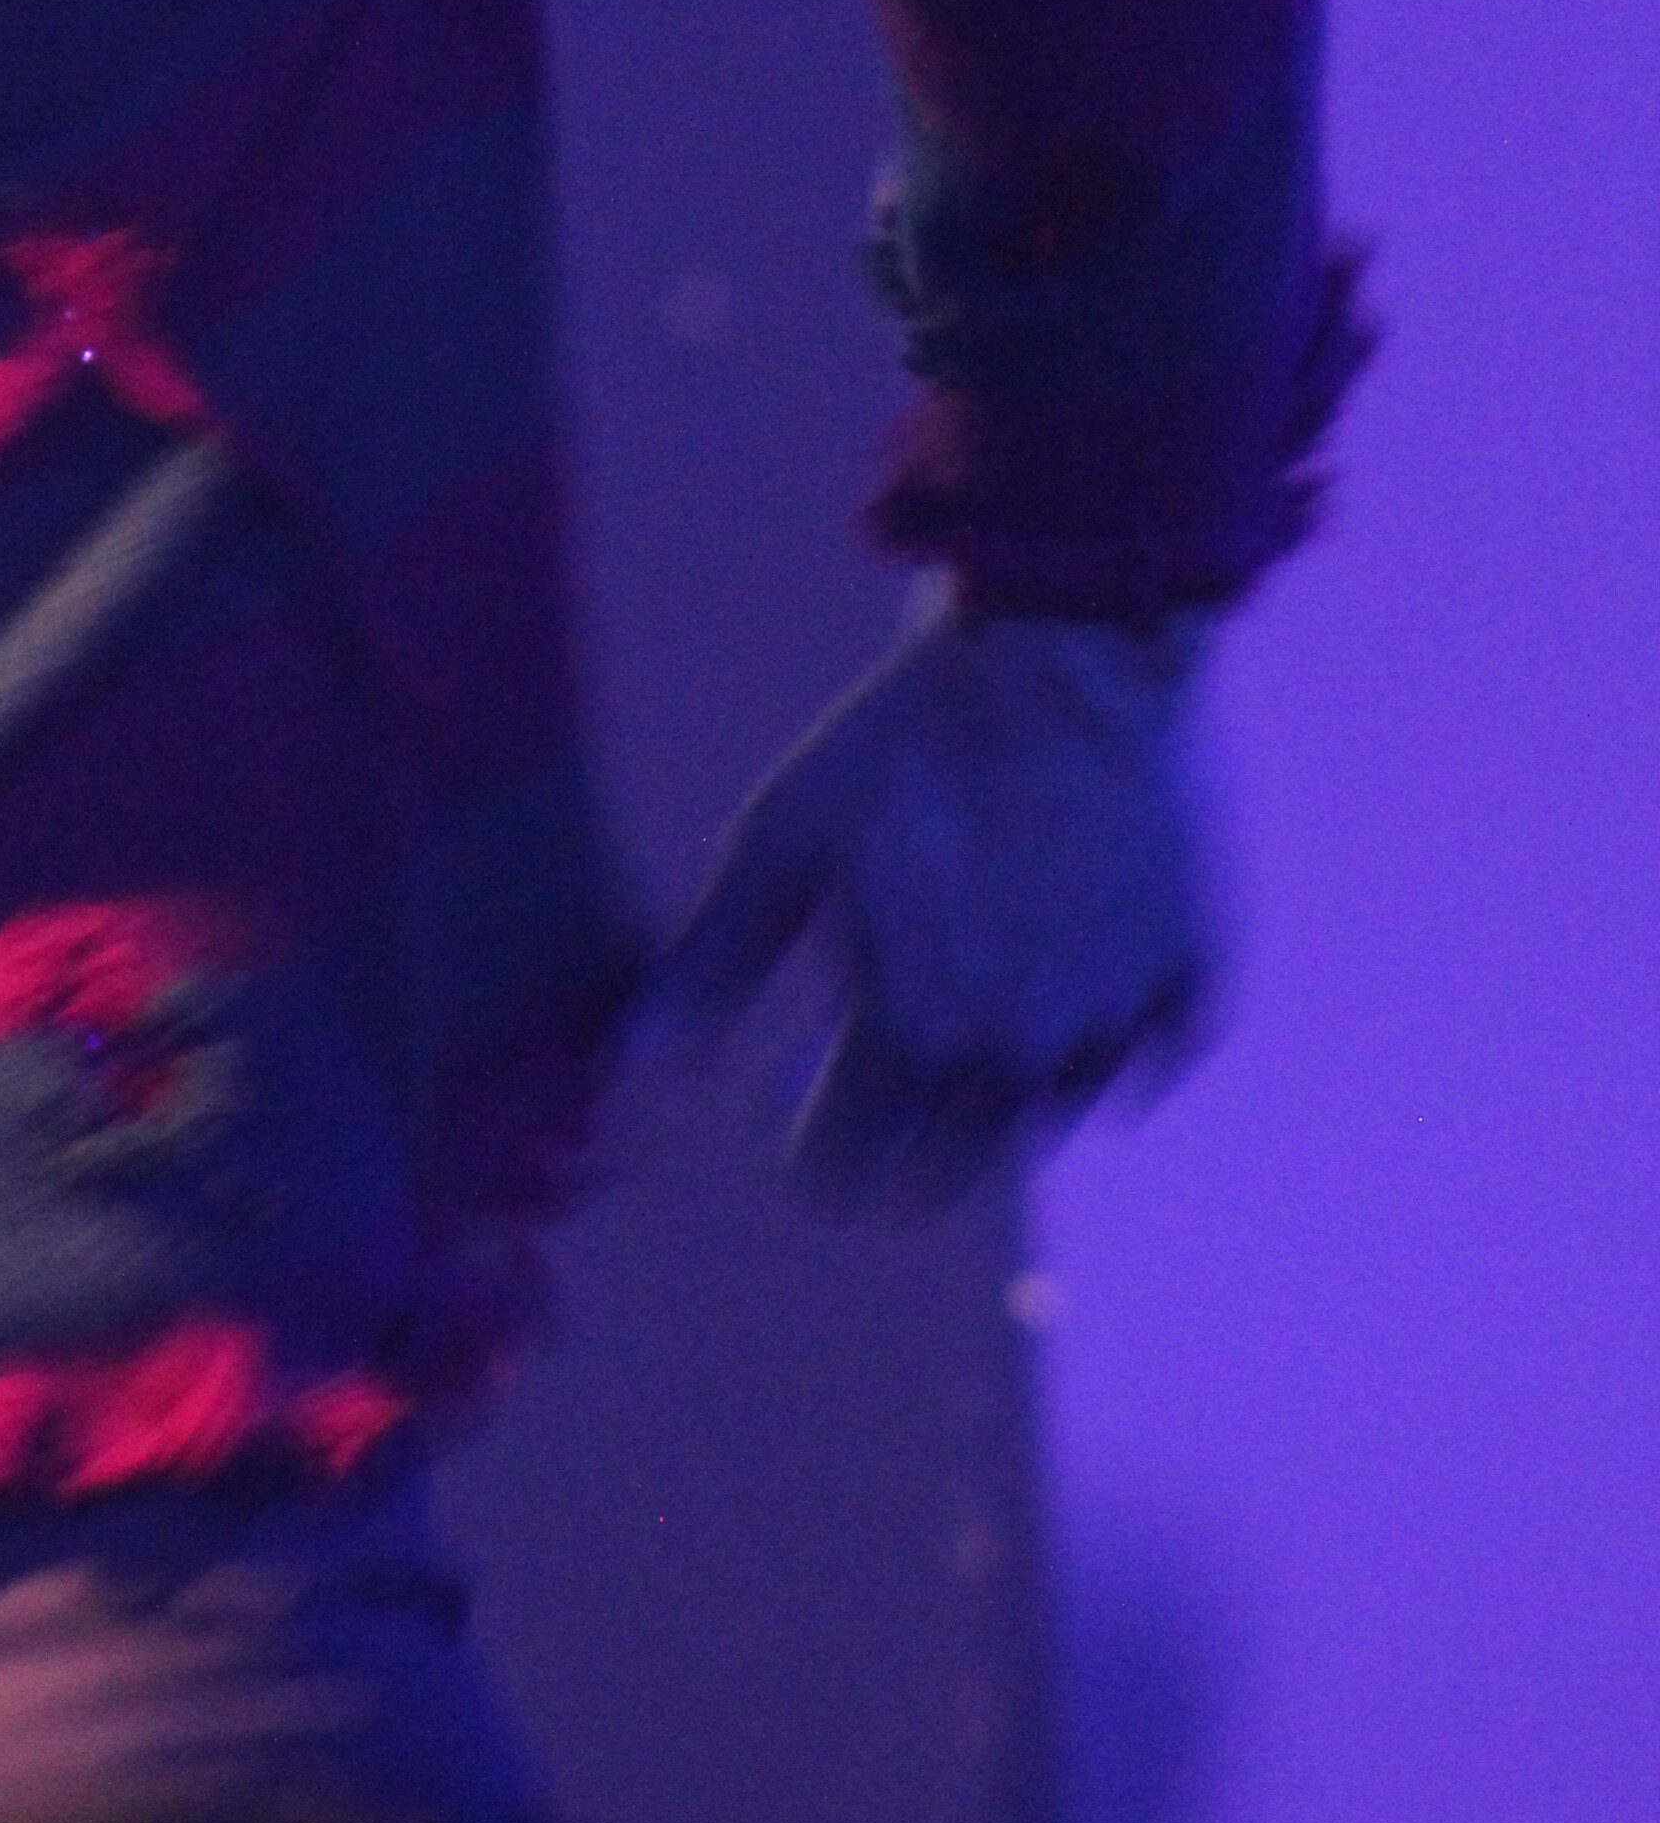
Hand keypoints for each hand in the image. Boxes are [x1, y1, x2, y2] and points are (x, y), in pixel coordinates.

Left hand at [649, 608, 1216, 1204]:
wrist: (1072, 643)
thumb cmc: (906, 737)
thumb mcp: (783, 839)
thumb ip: (710, 968)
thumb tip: (629, 1072)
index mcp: (913, 1034)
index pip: (845, 1178)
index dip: (809, 1154)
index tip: (799, 1104)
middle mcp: (1023, 1057)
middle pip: (948, 1179)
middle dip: (899, 1150)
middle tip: (879, 1077)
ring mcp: (1119, 1026)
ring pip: (1041, 1122)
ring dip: (996, 1088)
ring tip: (971, 992)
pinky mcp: (1192, 984)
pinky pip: (1141, 1066)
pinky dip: (1099, 1045)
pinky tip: (1062, 982)